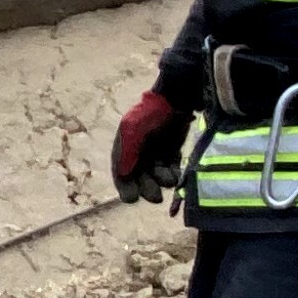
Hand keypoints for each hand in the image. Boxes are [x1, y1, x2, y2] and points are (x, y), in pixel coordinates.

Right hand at [109, 87, 189, 206]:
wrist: (176, 100)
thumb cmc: (151, 114)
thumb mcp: (133, 132)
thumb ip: (127, 153)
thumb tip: (122, 176)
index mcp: (124, 147)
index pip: (121, 172)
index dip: (125, 186)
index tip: (132, 198)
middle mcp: (138, 153)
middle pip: (140, 178)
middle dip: (146, 188)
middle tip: (155, 198)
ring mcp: (155, 153)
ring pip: (156, 176)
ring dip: (161, 182)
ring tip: (169, 180)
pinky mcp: (171, 154)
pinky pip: (170, 170)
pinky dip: (172, 175)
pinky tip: (175, 175)